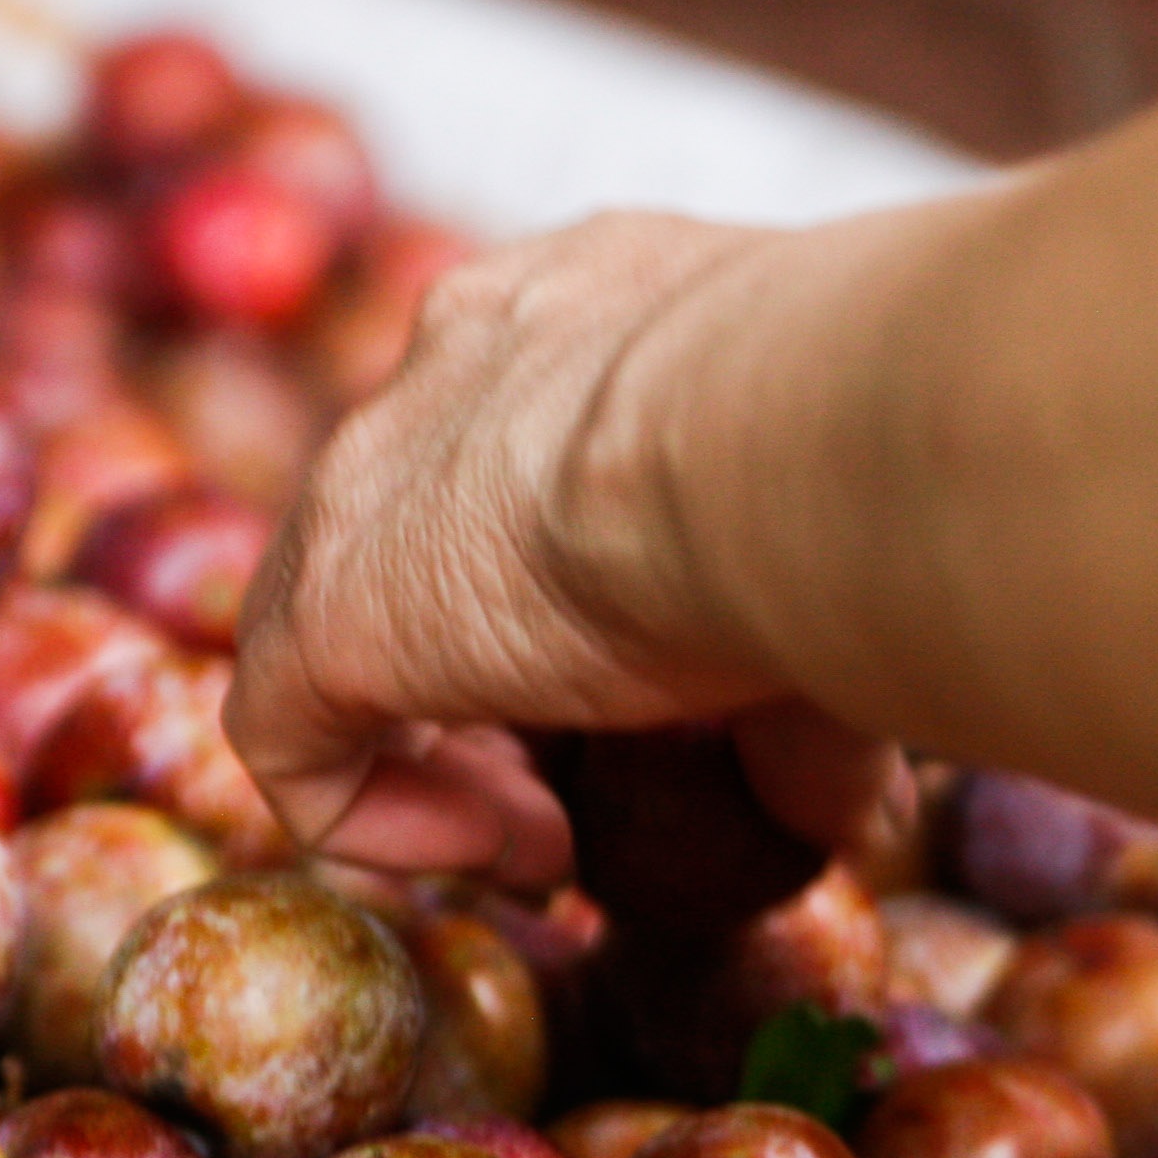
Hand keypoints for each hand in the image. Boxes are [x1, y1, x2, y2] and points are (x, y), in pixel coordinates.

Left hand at [226, 210, 896, 886]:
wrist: (805, 442)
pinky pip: (288, 730)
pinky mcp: (330, 603)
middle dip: (488, 664)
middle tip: (582, 778)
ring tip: (546, 834)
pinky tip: (508, 852)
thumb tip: (843, 807)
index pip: (529, 426)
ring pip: (336, 613)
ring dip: (436, 743)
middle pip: (425, 520)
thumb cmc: (868, 465)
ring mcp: (374, 471)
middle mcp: (464, 355)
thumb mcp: (840, 552)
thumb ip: (810, 671)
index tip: (651, 677)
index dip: (569, 573)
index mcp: (590, 305)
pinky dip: (373, 812)